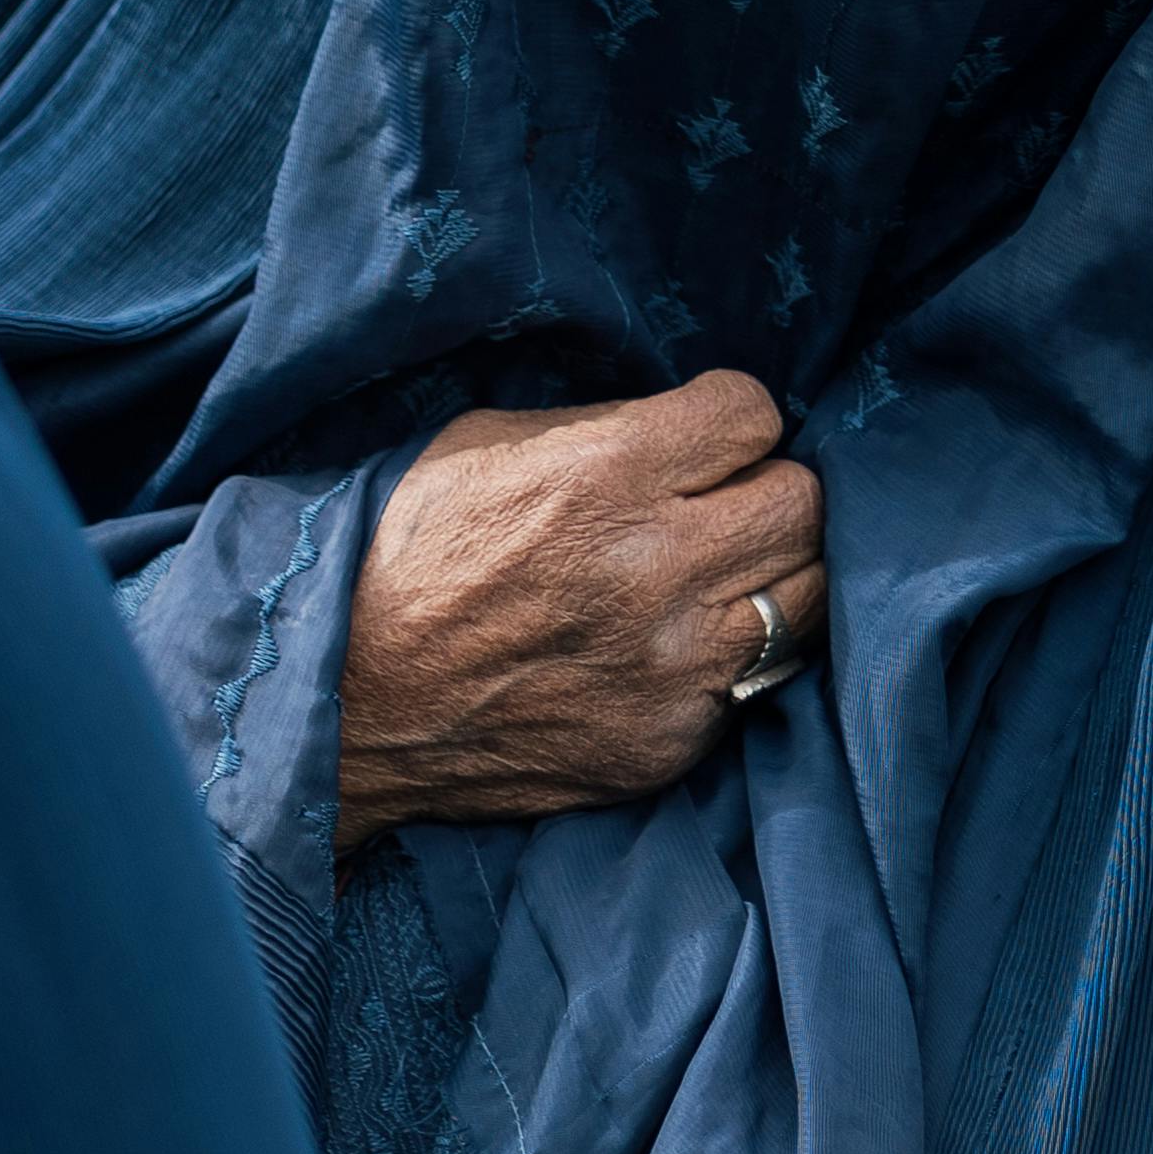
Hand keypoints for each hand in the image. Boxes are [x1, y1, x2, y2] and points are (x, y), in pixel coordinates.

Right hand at [340, 371, 821, 848]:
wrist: (344, 705)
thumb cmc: (407, 557)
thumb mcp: (486, 445)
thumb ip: (606, 428)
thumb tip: (691, 426)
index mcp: (605, 477)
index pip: (754, 413)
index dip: (730, 419)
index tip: (704, 437)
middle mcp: (654, 569)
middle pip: (804, 500)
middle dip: (767, 488)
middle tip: (722, 502)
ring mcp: (671, 666)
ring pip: (808, 592)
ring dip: (770, 573)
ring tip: (717, 572)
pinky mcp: (668, 740)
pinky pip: (758, 678)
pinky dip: (729, 655)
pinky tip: (675, 645)